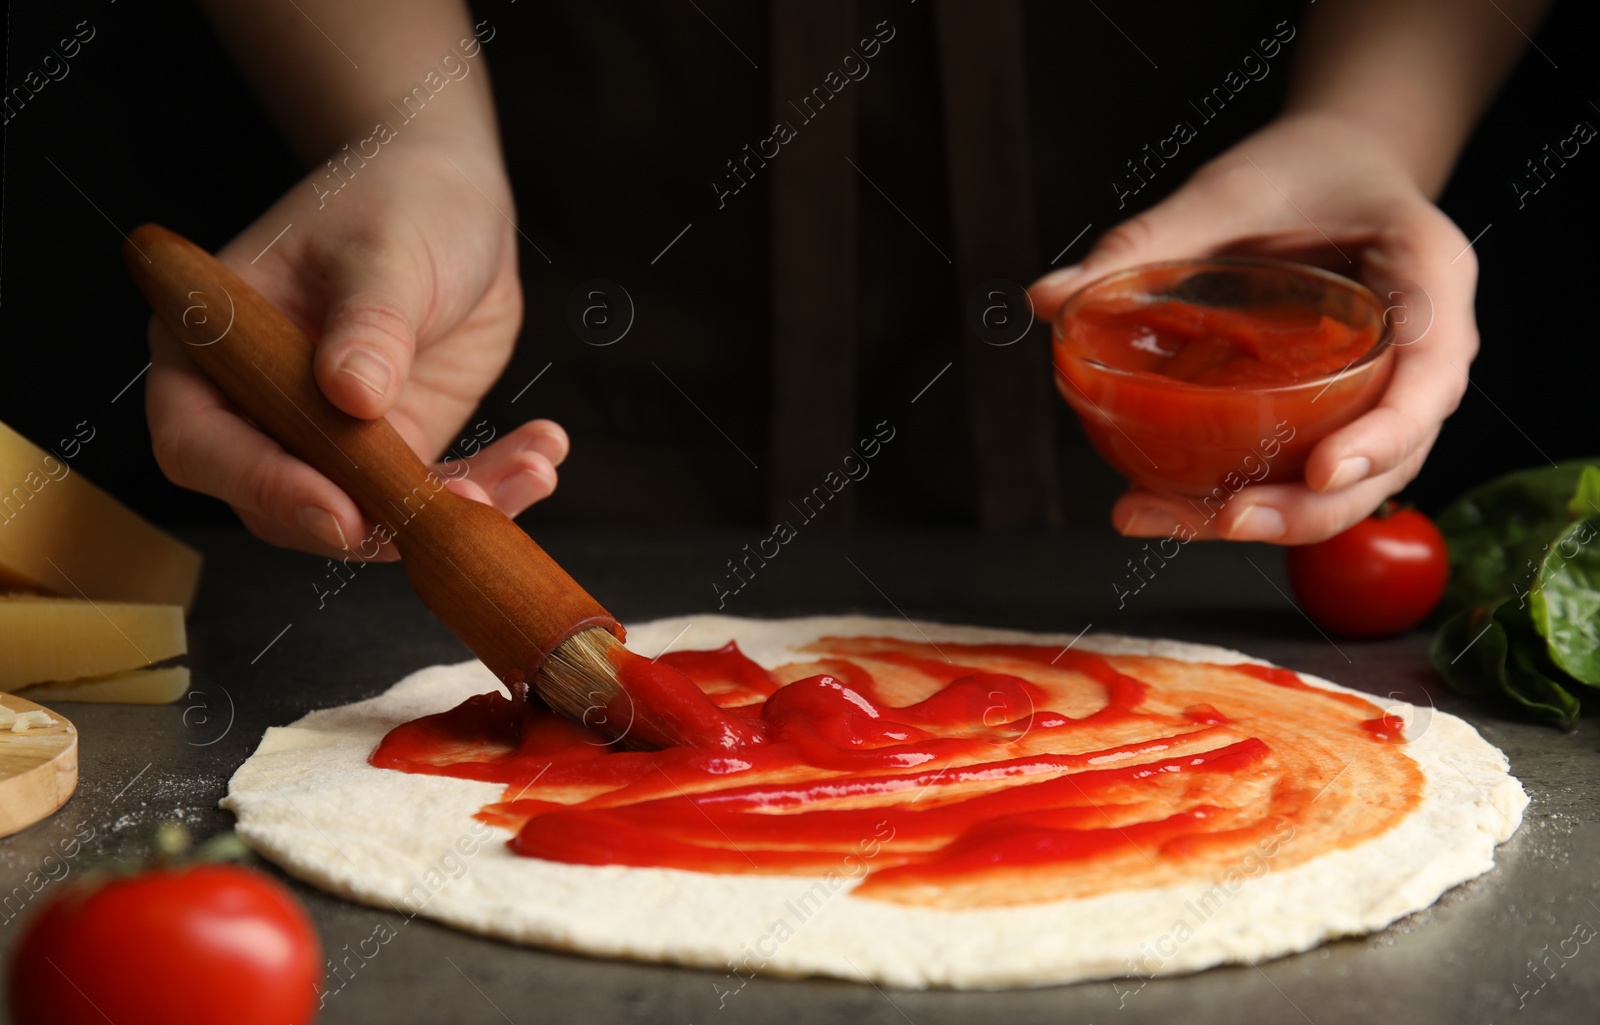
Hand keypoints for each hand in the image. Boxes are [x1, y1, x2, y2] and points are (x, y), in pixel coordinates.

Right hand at [145, 137, 565, 560]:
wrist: (452, 198)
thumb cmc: (395, 202)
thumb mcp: (385, 253)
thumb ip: (369, 324)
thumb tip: (352, 396)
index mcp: (214, 351)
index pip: (201, 443)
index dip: (263, 486)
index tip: (340, 509)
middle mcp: (260, 410)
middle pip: (288, 504)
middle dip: (379, 520)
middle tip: (464, 502)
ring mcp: (331, 438)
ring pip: (372, 515)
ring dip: (453, 513)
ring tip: (531, 472)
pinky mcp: (398, 448)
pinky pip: (434, 496)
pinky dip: (492, 488)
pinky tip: (543, 454)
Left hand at [1029, 111, 1478, 544]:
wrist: (1336, 165)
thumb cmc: (1297, 169)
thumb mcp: (1225, 190)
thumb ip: (1146, 243)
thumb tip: (1044, 297)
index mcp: (1429, 274)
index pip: (1431, 373)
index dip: (1386, 433)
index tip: (1326, 469)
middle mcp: (1428, 346)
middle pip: (1396, 454)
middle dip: (1314, 505)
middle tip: (1227, 519)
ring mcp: (1393, 390)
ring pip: (1353, 482)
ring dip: (1268, 519)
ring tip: (1158, 518)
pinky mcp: (1348, 414)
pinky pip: (1312, 470)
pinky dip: (1245, 496)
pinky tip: (1161, 505)